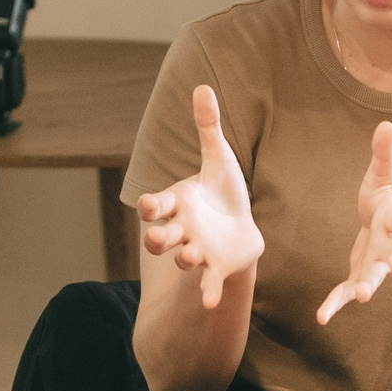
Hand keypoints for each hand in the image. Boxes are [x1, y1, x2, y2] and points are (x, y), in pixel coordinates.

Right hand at [135, 85, 263, 307]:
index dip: (150, 207)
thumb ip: (208, 127)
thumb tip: (202, 86)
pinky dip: (208, 294)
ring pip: (182, 259)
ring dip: (182, 259)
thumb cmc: (225, 193)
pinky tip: (210, 304)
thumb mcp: (219, 158)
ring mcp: (197, 251)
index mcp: (178, 204)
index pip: (155, 206)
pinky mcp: (216, 269)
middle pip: (159, 238)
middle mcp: (182, 230)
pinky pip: (208, 285)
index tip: (150, 205)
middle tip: (161, 237)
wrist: (242, 228)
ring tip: (188, 255)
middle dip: (157, 239)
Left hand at [316, 122, 391, 324]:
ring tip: (364, 296)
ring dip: (368, 286)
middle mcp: (389, 247)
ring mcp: (374, 265)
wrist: (391, 233)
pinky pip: (345, 293)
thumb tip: (386, 124)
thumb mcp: (384, 176)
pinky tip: (322, 318)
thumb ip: (385, 154)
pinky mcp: (358, 277)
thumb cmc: (386, 201)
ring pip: (372, 277)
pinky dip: (335, 305)